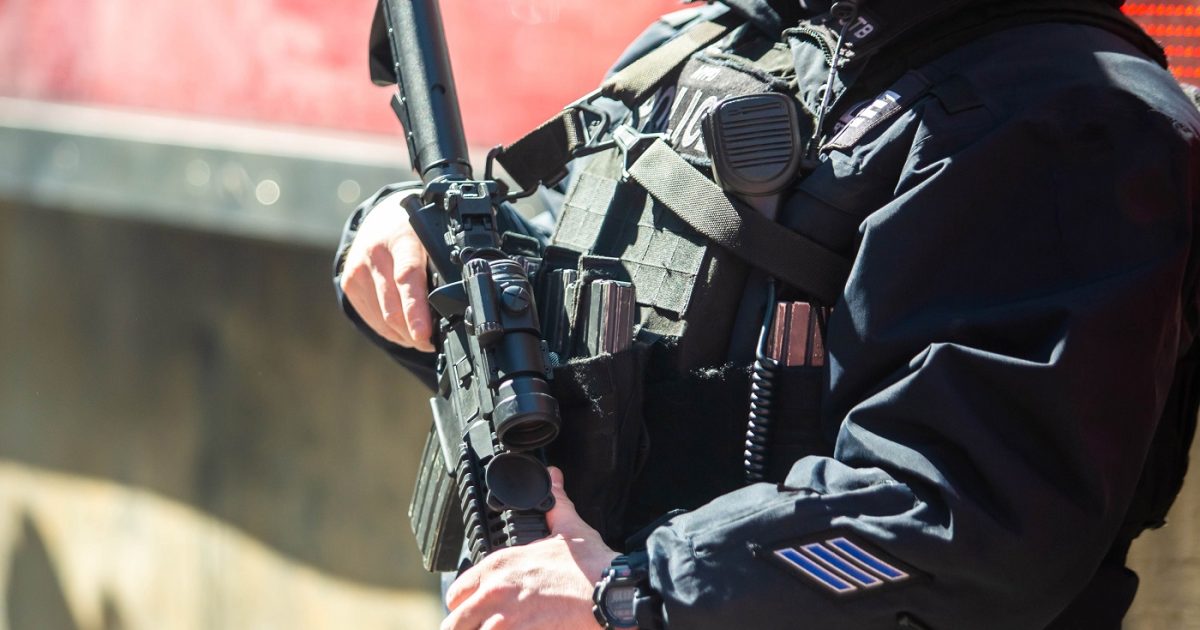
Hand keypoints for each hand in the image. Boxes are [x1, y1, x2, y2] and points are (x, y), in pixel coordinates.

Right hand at [339, 191, 434, 350]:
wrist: (381, 219)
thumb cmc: (414, 235)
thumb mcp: (431, 241)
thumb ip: (440, 268)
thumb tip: (454, 307)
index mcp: (402, 240)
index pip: (407, 278)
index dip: (415, 310)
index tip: (423, 334)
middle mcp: (376, 253)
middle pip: (392, 307)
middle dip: (413, 333)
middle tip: (430, 344)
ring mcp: (359, 269)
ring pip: (382, 318)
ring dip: (403, 335)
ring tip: (419, 338)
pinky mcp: (348, 283)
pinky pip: (371, 318)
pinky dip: (389, 330)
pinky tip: (402, 331)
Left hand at [443, 467, 618, 629]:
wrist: (612, 594)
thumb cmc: (592, 567)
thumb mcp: (570, 527)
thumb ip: (555, 503)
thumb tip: (554, 478)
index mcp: (500, 565)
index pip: (457, 592)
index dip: (462, 602)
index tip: (472, 609)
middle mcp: (495, 592)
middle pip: (455, 622)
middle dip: (466, 626)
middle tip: (480, 627)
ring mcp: (505, 620)